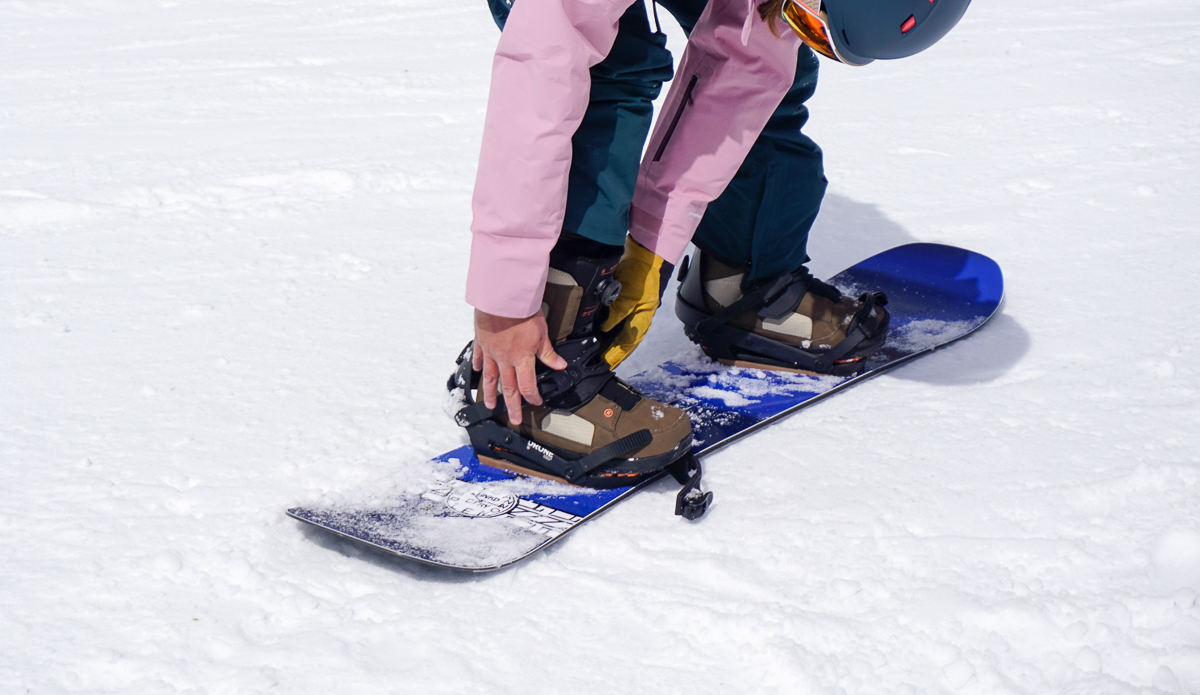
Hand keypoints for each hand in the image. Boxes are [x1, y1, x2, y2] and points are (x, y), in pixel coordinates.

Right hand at [472, 308, 566, 424]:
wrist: (502, 298)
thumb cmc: (522, 312)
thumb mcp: (542, 333)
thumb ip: (548, 353)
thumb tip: (560, 365)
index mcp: (521, 359)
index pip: (527, 386)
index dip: (533, 397)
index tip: (536, 402)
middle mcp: (504, 360)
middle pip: (509, 389)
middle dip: (512, 406)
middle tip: (513, 419)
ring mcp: (491, 352)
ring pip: (490, 378)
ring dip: (491, 393)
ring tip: (490, 405)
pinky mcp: (481, 341)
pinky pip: (479, 357)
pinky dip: (478, 366)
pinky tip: (478, 372)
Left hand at [600, 236, 673, 368]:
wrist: (643, 256)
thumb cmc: (640, 275)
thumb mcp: (627, 297)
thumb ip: (616, 314)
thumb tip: (604, 329)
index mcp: (642, 321)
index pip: (627, 345)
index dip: (614, 355)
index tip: (602, 364)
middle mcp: (638, 320)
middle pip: (624, 343)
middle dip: (612, 354)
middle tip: (596, 363)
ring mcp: (633, 313)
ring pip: (621, 335)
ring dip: (610, 344)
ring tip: (596, 353)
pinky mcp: (626, 306)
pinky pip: (618, 324)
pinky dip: (609, 332)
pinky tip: (600, 334)